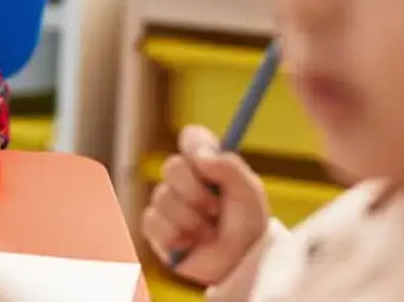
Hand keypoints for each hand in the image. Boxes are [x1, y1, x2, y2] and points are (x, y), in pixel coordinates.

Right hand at [142, 125, 268, 286]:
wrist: (238, 266)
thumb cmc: (247, 228)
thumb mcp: (250, 194)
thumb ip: (230, 168)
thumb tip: (201, 157)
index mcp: (208, 165)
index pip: (192, 138)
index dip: (194, 144)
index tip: (204, 160)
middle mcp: (184, 179)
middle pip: (172, 166)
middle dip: (196, 192)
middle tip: (216, 210)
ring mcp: (167, 202)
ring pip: (163, 197)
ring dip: (192, 221)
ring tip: (209, 235)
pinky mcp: (155, 227)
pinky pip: (153, 221)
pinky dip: (174, 235)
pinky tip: (190, 244)